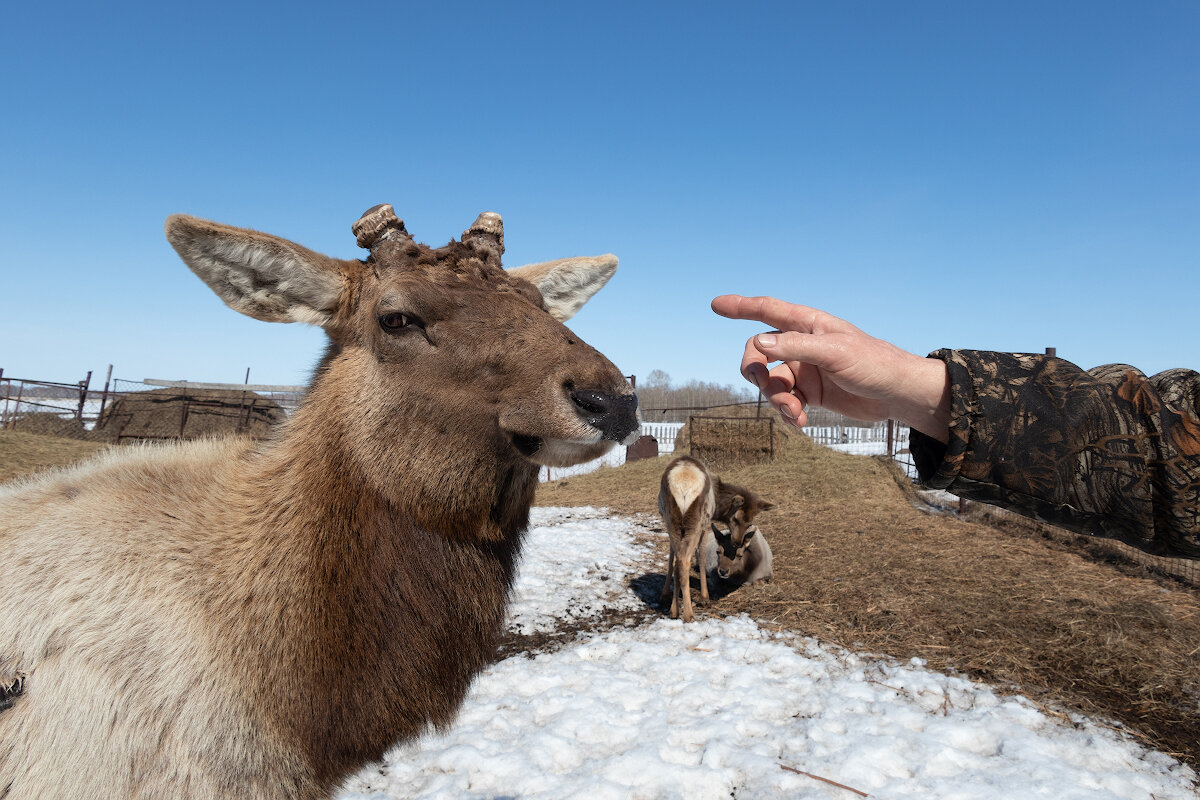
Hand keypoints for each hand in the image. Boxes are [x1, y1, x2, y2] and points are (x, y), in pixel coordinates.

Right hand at [711, 294, 950, 442]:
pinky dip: (787, 411)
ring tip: (794, 412)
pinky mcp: (810, 392)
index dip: (740, 307)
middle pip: (759, 352)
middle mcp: (801, 344)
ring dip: (775, 398)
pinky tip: (799, 421)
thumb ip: (796, 346)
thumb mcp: (834, 352)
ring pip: (770, 382)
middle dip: (755, 370)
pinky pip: (784, 401)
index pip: (767, 310)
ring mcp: (804, 369)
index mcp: (808, 324)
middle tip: (761, 384)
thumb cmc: (873, 363)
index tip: (716, 305)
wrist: (896, 394)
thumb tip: (759, 342)